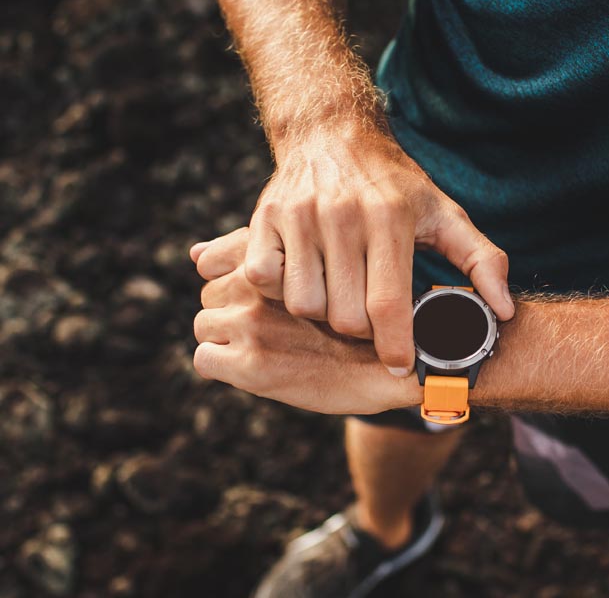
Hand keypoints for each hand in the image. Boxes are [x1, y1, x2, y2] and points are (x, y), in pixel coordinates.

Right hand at [190, 127, 514, 376]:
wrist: (331, 135)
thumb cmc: (394, 185)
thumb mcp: (444, 214)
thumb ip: (481, 261)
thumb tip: (502, 311)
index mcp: (390, 217)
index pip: (388, 303)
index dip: (395, 345)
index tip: (399, 367)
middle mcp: (341, 214)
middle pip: (344, 315)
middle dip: (360, 330)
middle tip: (368, 317)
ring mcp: (298, 215)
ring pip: (304, 304)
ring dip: (322, 312)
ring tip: (337, 293)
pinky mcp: (264, 217)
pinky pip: (264, 281)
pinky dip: (282, 290)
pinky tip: (304, 277)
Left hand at [193, 264, 420, 413]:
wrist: (400, 359)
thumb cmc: (358, 307)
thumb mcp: (318, 263)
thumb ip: (260, 252)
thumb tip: (196, 255)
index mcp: (279, 255)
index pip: (216, 264)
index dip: (236, 285)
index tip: (262, 301)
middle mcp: (261, 286)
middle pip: (209, 294)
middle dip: (231, 310)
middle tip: (267, 327)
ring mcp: (255, 325)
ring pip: (204, 324)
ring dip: (226, 338)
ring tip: (265, 346)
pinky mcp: (254, 366)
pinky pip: (205, 360)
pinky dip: (222, 366)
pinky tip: (257, 367)